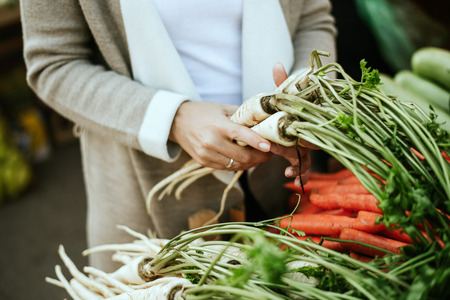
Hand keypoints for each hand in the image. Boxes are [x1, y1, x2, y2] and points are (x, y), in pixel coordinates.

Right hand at [169, 101, 272, 169]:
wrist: (177, 121)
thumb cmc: (203, 112)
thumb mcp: (223, 108)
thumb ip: (242, 116)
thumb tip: (263, 122)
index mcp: (218, 125)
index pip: (241, 135)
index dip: (257, 142)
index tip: (270, 146)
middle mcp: (211, 142)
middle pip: (242, 156)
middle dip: (260, 157)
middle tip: (270, 152)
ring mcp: (206, 154)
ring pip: (236, 165)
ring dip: (251, 163)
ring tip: (260, 156)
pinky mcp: (203, 162)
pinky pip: (227, 168)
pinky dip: (239, 165)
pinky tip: (246, 160)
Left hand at [272, 62, 317, 184]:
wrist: (287, 115)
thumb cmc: (287, 104)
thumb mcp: (283, 95)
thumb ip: (281, 83)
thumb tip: (276, 64)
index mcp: (307, 118)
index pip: (312, 123)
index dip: (308, 131)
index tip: (301, 140)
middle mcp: (310, 132)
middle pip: (308, 144)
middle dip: (295, 151)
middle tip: (281, 154)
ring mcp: (305, 146)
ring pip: (307, 158)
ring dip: (301, 168)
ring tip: (291, 174)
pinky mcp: (299, 156)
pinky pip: (304, 167)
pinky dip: (302, 176)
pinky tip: (297, 182)